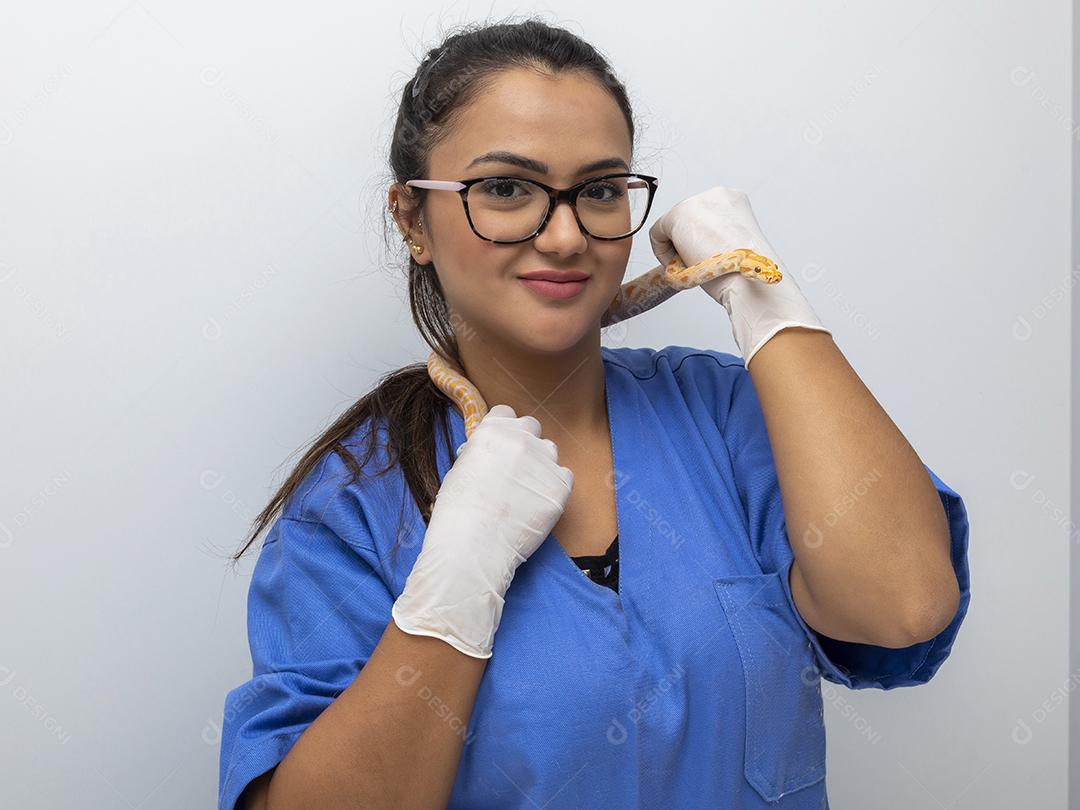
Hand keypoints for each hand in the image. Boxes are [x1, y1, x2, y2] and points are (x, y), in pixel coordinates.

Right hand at [392, 404, 573, 658]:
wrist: (473, 545)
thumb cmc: (457, 513)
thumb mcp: (460, 470)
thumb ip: (481, 454)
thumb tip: (491, 454)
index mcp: (492, 430)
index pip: (506, 413)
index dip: (503, 429)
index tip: (501, 445)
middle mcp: (521, 439)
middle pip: (532, 427)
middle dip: (524, 443)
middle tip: (514, 468)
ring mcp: (544, 462)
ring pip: (550, 450)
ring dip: (541, 463)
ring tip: (524, 491)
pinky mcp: (561, 487)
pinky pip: (564, 477)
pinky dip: (554, 487)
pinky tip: (536, 504)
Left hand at [648, 186, 831, 365]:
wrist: (750, 281)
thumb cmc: (746, 273)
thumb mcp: (734, 245)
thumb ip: (715, 236)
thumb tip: (694, 243)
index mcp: (733, 200)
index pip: (702, 218)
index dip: (699, 242)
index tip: (704, 259)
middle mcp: (716, 193)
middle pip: (685, 220)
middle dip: (687, 244)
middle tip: (698, 265)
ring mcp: (696, 201)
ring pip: (671, 228)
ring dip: (678, 250)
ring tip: (695, 267)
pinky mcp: (677, 215)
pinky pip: (657, 235)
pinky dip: (663, 255)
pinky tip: (682, 266)